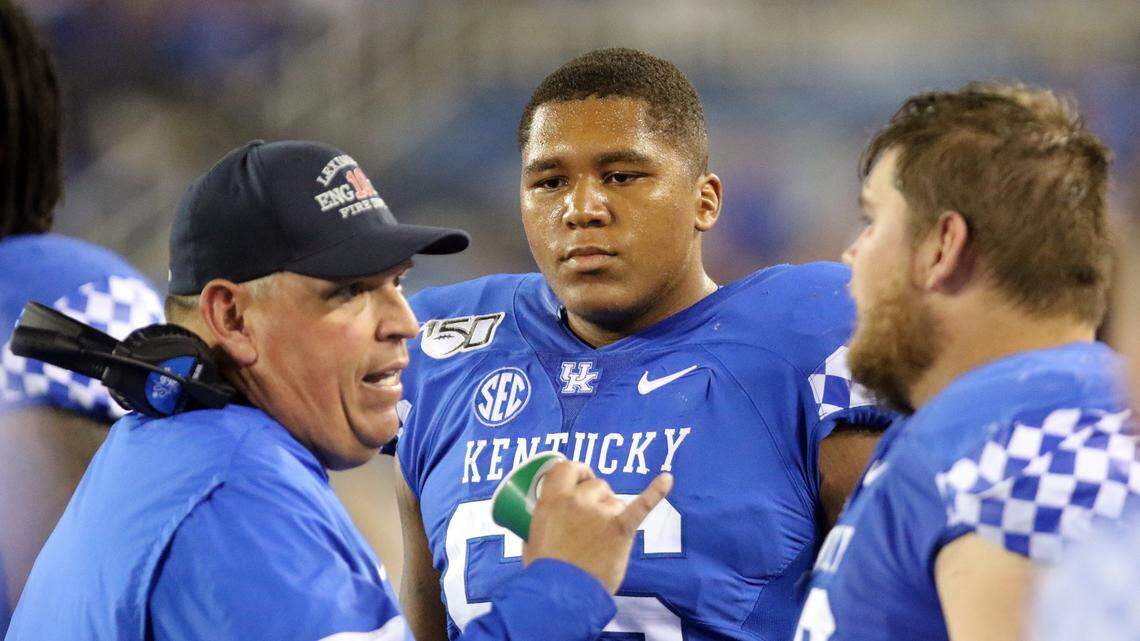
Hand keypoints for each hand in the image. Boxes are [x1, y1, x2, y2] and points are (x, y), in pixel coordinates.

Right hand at [522, 461, 672, 592]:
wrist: (562, 594)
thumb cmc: (545, 569)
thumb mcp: (532, 535)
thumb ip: (544, 517)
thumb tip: (552, 515)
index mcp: (552, 498)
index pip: (568, 467)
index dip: (576, 473)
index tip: (579, 482)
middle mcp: (577, 499)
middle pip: (596, 484)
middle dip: (595, 498)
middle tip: (590, 524)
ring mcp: (601, 512)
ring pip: (614, 500)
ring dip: (611, 514)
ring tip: (602, 540)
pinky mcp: (621, 528)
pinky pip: (641, 505)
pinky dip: (656, 492)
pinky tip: (667, 479)